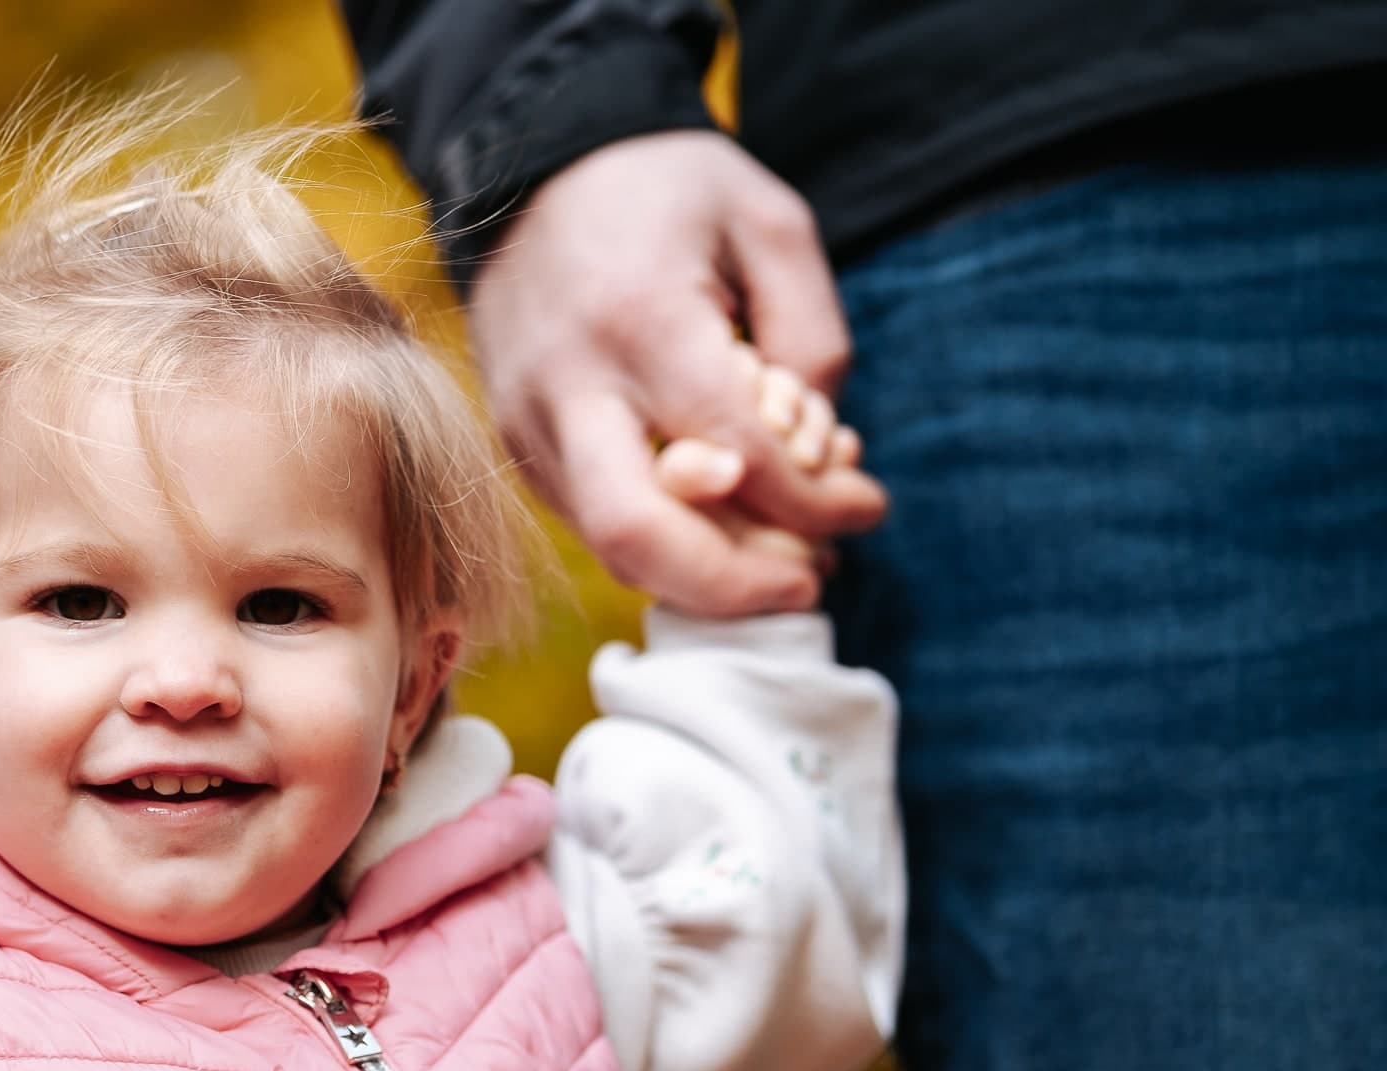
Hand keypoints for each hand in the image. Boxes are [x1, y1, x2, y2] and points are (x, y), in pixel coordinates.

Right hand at [468, 130, 888, 615]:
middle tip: (807, 582)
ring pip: (611, 547)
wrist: (533, 170)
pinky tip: (723, 517)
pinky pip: (593, 524)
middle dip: (733, 585)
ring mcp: (529, 424)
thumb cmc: (664, 191)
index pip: (737, 458)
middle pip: (638, 535)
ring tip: (780, 553)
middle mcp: (568, 386)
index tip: (868, 505)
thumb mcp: (772, 223)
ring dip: (704, 574)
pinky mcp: (518, 444)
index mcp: (640, 322)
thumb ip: (810, 337)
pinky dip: (667, 541)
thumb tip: (814, 451)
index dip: (813, 503)